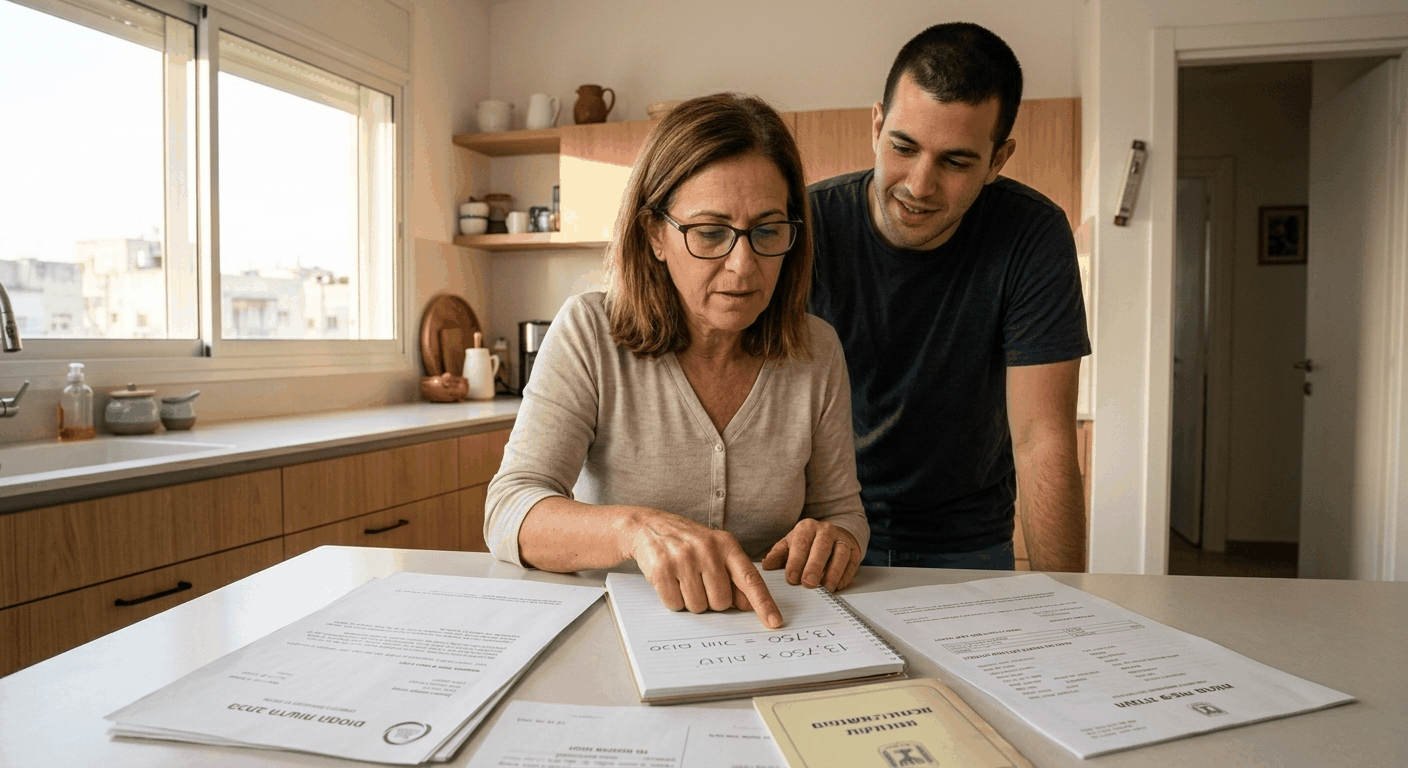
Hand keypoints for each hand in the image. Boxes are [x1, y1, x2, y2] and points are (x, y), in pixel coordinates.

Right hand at [622, 509, 781, 627]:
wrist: (648, 526)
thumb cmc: (688, 542)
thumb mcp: (716, 551)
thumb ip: (734, 576)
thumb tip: (747, 605)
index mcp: (726, 544)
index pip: (749, 579)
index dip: (763, 603)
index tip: (774, 622)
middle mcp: (707, 550)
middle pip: (721, 602)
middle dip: (711, 601)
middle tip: (700, 583)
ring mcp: (683, 559)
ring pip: (698, 606)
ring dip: (691, 601)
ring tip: (683, 580)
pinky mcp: (662, 569)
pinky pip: (675, 604)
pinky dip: (673, 600)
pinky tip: (670, 581)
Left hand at [761, 519, 861, 591]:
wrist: (832, 536)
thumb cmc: (806, 544)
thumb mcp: (790, 545)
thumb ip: (778, 555)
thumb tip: (766, 566)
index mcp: (806, 528)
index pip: (801, 543)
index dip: (796, 561)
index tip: (792, 578)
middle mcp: (825, 531)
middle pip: (822, 547)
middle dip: (815, 566)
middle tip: (808, 584)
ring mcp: (842, 540)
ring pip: (840, 554)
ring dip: (833, 572)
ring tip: (825, 589)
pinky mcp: (854, 551)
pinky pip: (852, 563)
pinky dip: (845, 576)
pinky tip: (837, 586)